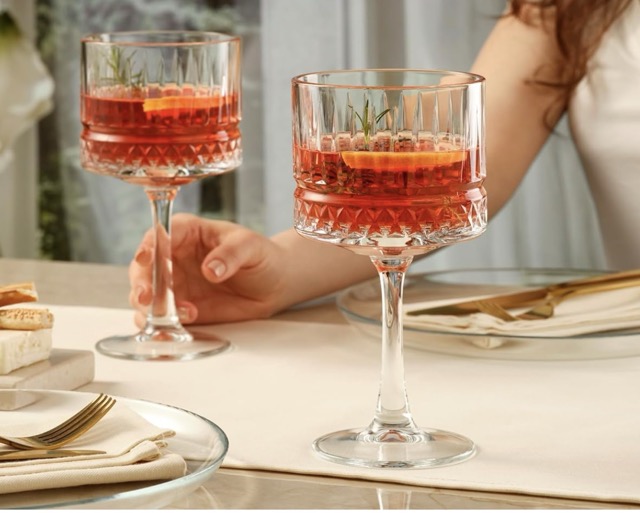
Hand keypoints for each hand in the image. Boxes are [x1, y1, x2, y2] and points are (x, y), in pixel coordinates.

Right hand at [129, 213, 286, 325]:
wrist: (274, 283)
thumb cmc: (261, 255)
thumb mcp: (251, 246)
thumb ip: (231, 254)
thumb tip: (210, 270)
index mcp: (186, 232)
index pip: (160, 235)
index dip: (149, 246)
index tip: (146, 259)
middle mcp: (173, 258)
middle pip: (143, 268)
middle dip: (141, 283)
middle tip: (147, 298)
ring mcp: (174, 285)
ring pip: (146, 297)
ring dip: (150, 309)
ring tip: (177, 316)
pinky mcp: (180, 309)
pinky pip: (160, 319)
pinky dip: (160, 327)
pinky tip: (174, 330)